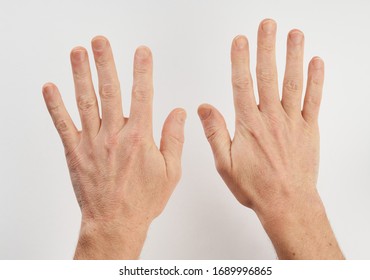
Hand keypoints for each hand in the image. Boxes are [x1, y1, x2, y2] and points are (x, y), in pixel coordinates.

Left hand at [43, 36, 185, 258]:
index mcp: (139, 138)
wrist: (115, 222)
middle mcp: (114, 135)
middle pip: (110, 91)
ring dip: (80, 75)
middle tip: (101, 42)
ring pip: (85, 102)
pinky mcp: (75, 152)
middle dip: (105, 63)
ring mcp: (92, 142)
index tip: (142, 52)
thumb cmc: (143, 199)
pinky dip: (55, 105)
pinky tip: (50, 88)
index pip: (143, 95)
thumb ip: (174, 138)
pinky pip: (63, 124)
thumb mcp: (170, 171)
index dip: (143, 70)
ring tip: (78, 53)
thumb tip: (179, 113)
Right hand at [198, 19, 342, 258]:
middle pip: (268, 75)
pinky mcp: (309, 129)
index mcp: (248, 125)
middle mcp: (271, 118)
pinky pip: (314, 100)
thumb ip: (215, 133)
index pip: (242, 84)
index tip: (240, 40)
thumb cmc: (255, 186)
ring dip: (293, 56)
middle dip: (267, 47)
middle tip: (267, 25)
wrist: (287, 203)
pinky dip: (316, 80)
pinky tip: (316, 62)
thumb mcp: (224, 164)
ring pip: (292, 82)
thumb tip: (204, 107)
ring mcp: (292, 121)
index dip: (240, 60)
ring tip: (293, 34)